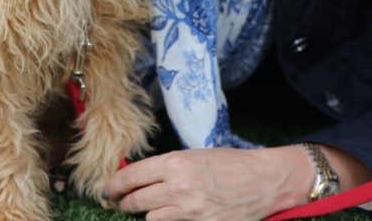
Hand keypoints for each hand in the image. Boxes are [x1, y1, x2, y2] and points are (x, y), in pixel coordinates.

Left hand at [103, 146, 312, 220]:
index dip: (114, 185)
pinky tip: (170, 217)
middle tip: (117, 202)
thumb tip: (142, 177)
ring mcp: (190, 210)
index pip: (132, 177)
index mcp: (176, 163)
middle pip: (136, 201)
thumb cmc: (231, 164)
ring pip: (150, 218)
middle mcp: (179, 186)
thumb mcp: (196, 156)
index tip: (108, 189)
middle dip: (122, 203)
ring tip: (145, 210)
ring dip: (146, 214)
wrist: (264, 180)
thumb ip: (169, 167)